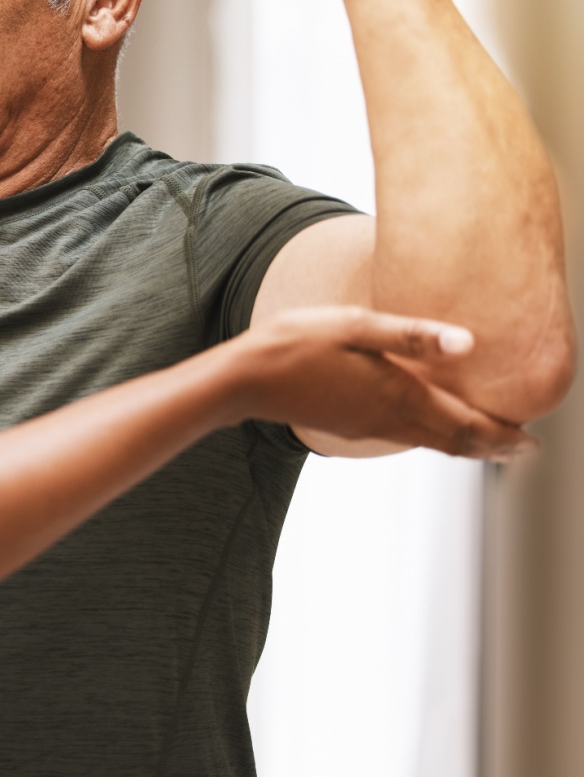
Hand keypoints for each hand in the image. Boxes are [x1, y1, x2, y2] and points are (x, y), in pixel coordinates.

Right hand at [228, 306, 534, 459]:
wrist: (245, 380)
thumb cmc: (297, 343)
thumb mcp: (355, 326)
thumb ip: (412, 335)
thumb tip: (467, 343)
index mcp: (399, 395)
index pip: (466, 425)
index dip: (502, 436)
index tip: (530, 445)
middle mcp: (389, 419)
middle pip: (453, 443)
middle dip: (491, 447)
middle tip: (520, 451)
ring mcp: (368, 427)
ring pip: (429, 443)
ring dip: (462, 443)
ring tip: (485, 439)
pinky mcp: (349, 425)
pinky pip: (403, 437)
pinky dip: (431, 436)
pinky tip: (427, 423)